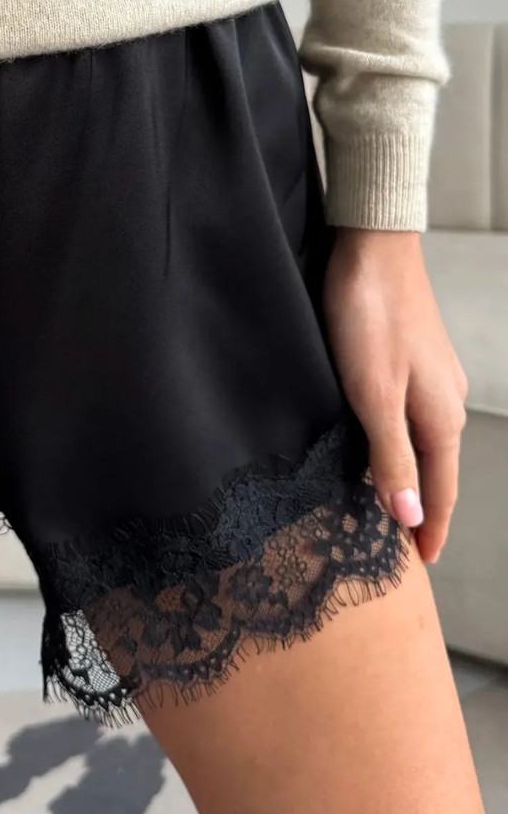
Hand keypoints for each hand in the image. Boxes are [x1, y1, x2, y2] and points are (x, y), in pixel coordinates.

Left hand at [323, 228, 467, 563]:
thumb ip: (392, 457)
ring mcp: (430, 380)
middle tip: (404, 547)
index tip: (421, 564)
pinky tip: (382, 449)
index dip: (429, 528)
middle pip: (436, 472)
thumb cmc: (370, 322)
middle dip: (423, 510)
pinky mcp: (410, 362)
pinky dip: (400, 447)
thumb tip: (410, 516)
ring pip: (424, 445)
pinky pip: (411, 421)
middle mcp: (443, 403)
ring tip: (393, 508)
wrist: (371, 250)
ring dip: (411, 479)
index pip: (440, 491)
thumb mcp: (374, 397)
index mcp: (440, 418)